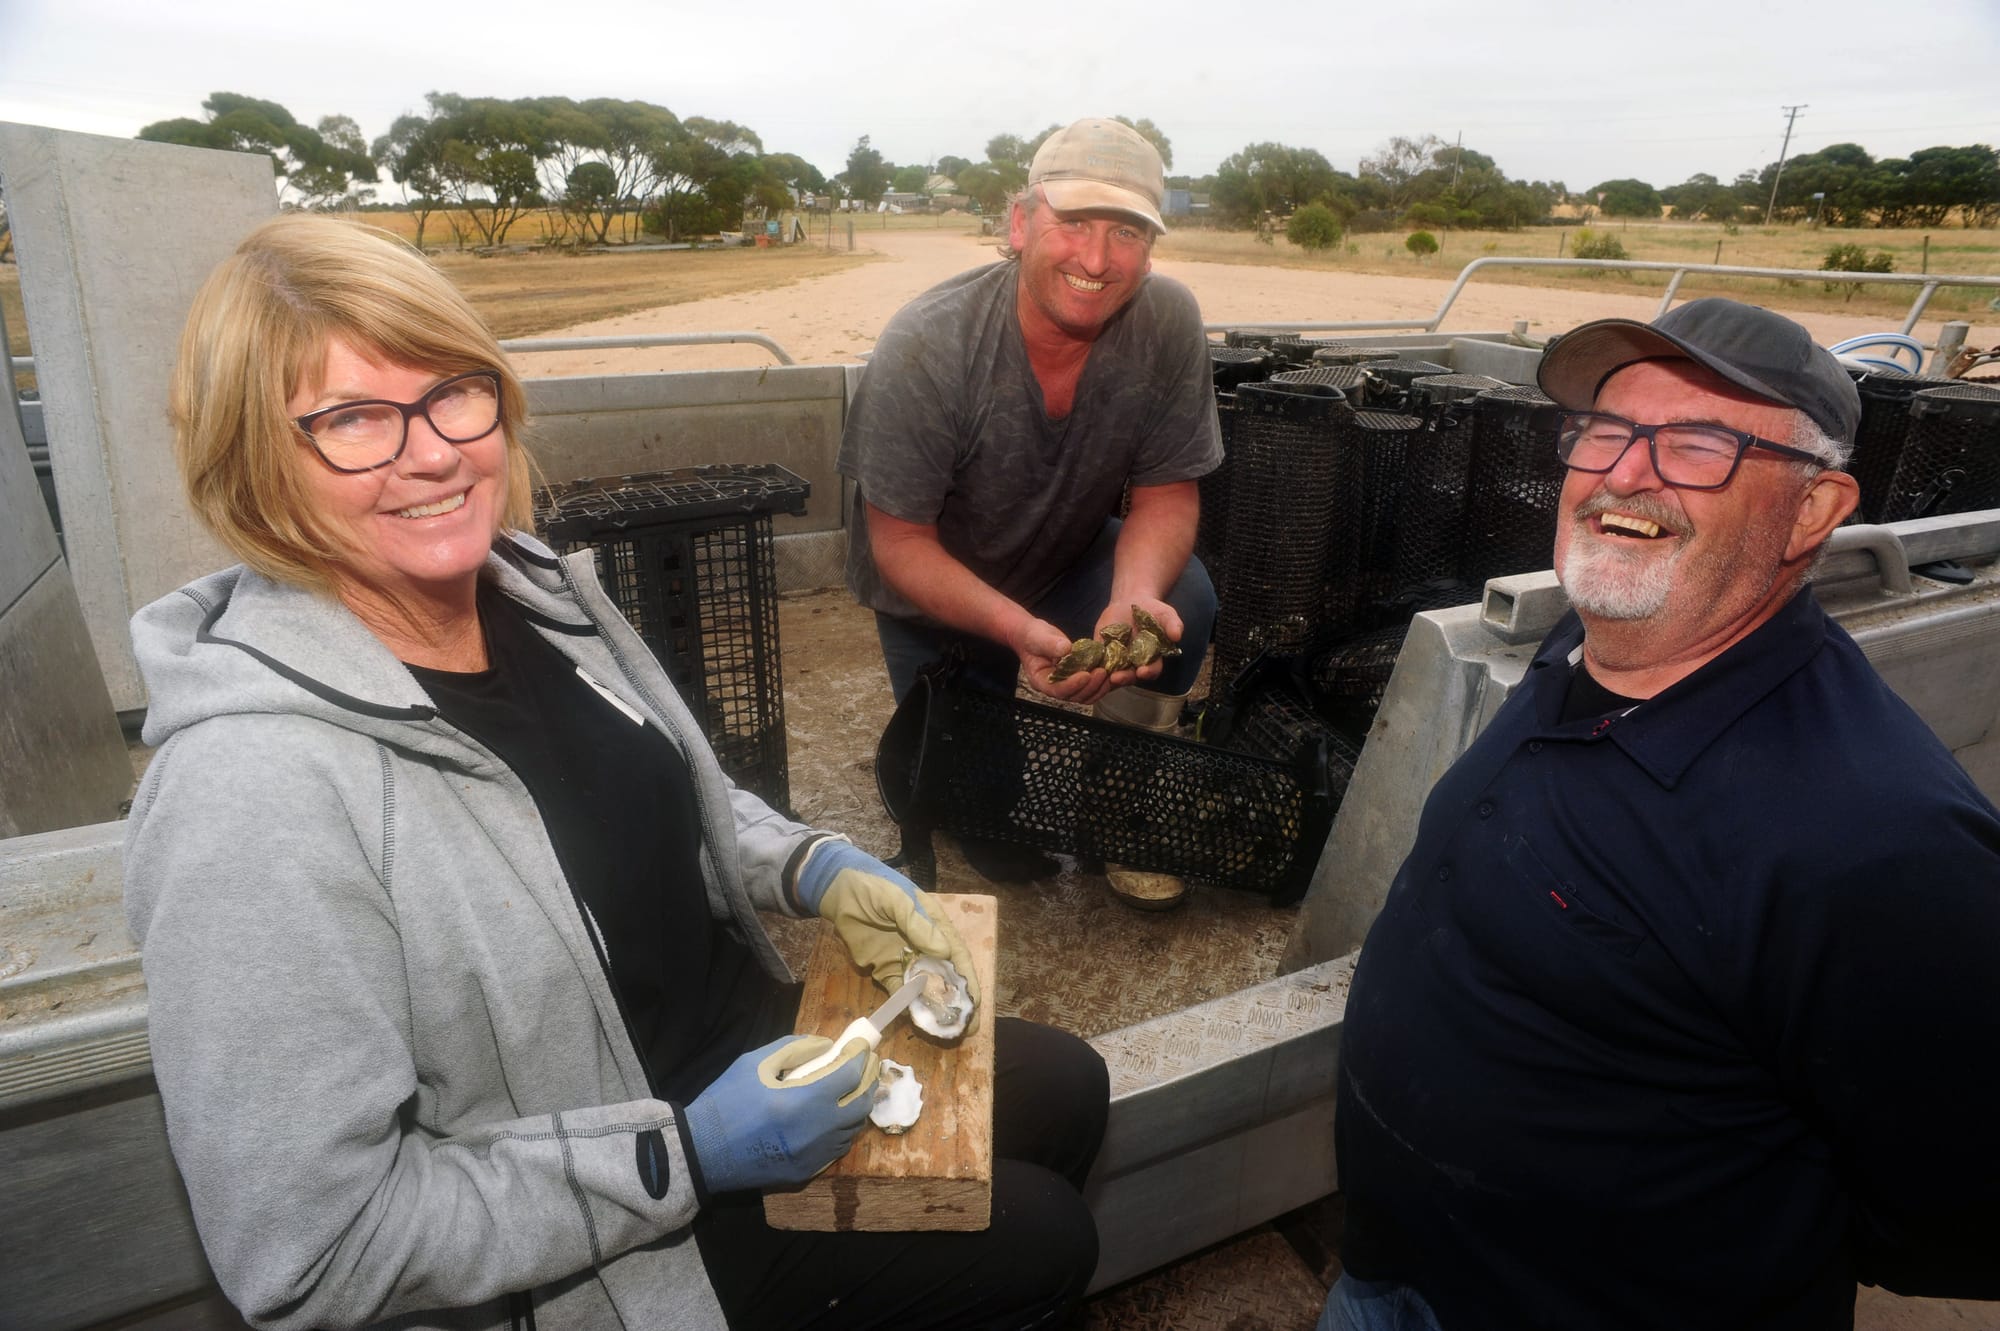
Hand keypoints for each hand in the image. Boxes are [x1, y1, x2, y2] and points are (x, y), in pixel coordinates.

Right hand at [683, 1034, 879, 1193]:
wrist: (700, 1152)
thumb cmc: (725, 1102)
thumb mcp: (754, 1063)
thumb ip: (795, 1048)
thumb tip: (826, 1045)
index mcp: (805, 1100)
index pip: (850, 1074)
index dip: (860, 1056)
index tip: (861, 1044)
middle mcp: (818, 1130)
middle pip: (861, 1103)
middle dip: (868, 1079)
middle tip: (867, 1063)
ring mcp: (815, 1156)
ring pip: (853, 1128)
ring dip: (859, 1104)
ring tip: (855, 1086)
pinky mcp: (806, 1172)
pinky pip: (838, 1148)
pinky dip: (844, 1128)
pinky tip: (837, 1115)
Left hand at [795, 840, 980, 1023]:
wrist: (837, 891)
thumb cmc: (873, 887)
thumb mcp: (897, 900)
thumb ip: (918, 924)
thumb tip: (945, 952)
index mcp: (934, 925)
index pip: (957, 954)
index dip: (967, 977)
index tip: (975, 1000)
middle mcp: (924, 945)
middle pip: (946, 975)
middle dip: (957, 1000)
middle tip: (968, 1026)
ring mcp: (904, 959)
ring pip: (925, 987)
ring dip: (935, 1007)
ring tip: (947, 1031)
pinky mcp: (883, 969)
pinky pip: (899, 991)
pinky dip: (907, 1006)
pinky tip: (916, 1020)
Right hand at [1016, 616, 1113, 703]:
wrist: (1032, 635)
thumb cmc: (1032, 636)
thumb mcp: (1038, 636)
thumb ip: (1050, 643)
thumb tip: (1066, 648)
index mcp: (1040, 680)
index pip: (1057, 690)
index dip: (1072, 685)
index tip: (1085, 674)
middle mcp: (1054, 687)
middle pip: (1073, 696)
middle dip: (1089, 686)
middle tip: (1101, 672)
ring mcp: (1066, 684)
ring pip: (1084, 695)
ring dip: (1097, 687)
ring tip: (1107, 673)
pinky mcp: (1075, 679)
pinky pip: (1089, 687)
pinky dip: (1099, 683)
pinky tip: (1107, 672)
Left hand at [1099, 596, 1180, 689]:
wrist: (1131, 602)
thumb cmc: (1153, 611)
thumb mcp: (1165, 615)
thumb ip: (1172, 625)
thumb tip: (1177, 635)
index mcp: (1151, 659)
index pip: (1151, 670)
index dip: (1148, 672)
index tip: (1143, 671)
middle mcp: (1134, 664)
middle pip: (1129, 676)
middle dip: (1124, 677)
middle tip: (1117, 677)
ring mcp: (1116, 661)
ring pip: (1110, 675)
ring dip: (1105, 678)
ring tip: (1101, 674)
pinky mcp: (1101, 654)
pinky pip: (1095, 664)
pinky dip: (1091, 666)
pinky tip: (1086, 665)